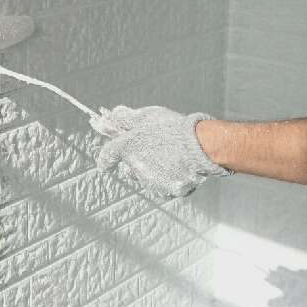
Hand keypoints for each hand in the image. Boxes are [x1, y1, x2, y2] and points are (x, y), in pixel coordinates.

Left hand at [90, 105, 229, 199]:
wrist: (201, 145)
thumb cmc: (173, 128)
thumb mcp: (146, 116)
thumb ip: (126, 117)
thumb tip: (112, 114)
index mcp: (127, 148)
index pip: (107, 156)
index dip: (105, 159)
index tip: (105, 162)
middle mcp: (136, 168)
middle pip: (129, 168)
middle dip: (136, 161)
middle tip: (152, 149)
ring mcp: (152, 182)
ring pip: (146, 179)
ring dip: (152, 171)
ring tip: (170, 156)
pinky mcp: (167, 191)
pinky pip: (163, 187)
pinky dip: (168, 179)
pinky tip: (178, 166)